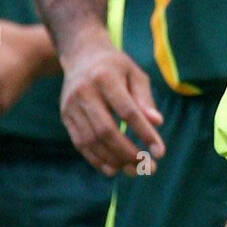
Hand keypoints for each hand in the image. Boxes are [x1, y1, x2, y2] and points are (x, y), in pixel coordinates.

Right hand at [59, 23, 164, 176]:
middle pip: (106, 130)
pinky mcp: (66, 116)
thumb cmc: (116, 67)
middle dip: (128, 153)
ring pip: (91, 141)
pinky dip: (96, 159)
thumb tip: (157, 123)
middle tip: (148, 167)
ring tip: (134, 171)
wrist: (82, 55)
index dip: (144, 133)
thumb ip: (145, 99)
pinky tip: (113, 169)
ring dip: (114, 160)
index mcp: (106, 78)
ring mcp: (71, 105)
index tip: (160, 152)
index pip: (127, 111)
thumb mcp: (135, 74)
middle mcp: (84, 92)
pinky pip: (80, 143)